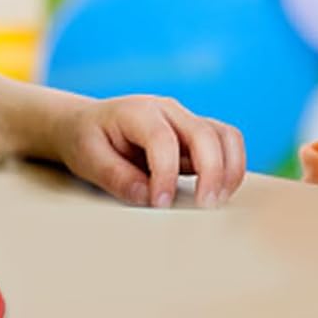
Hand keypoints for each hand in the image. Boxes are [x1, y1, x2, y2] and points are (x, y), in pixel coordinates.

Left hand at [49, 94, 246, 207]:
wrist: (89, 124)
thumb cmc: (88, 139)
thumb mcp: (87, 157)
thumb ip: (115, 176)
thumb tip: (146, 196)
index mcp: (137, 111)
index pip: (162, 139)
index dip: (165, 174)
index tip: (161, 203)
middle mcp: (168, 111)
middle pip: (204, 133)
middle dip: (210, 172)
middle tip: (204, 206)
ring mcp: (186, 121)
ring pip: (225, 136)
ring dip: (229, 169)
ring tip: (216, 201)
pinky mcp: (197, 137)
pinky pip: (226, 146)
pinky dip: (230, 169)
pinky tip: (218, 193)